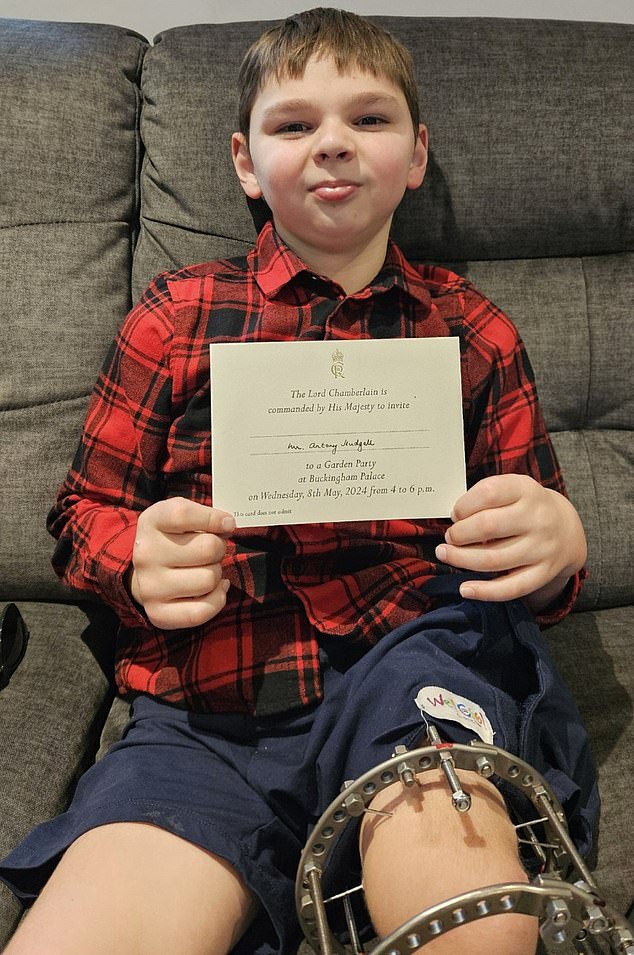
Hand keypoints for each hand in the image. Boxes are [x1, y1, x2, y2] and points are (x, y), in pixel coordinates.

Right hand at [130, 497, 234, 629]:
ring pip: (208, 580)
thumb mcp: (182, 514)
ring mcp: (150, 586)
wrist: (145, 571)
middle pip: (207, 549)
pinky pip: (201, 611)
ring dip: (217, 574)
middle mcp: (146, 555)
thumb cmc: (173, 537)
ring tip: (206, 568)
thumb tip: (228, 526)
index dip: (213, 518)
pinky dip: (216, 599)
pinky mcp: (158, 613)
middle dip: (219, 548)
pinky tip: (214, 588)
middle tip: (212, 550)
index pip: (183, 515)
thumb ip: (206, 515)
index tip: (226, 523)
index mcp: (151, 522)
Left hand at [435, 474, 586, 607]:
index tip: (455, 514)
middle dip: (458, 534)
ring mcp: (542, 547)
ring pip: (493, 560)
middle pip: (488, 527)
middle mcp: (538, 518)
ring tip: (446, 554)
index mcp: (526, 490)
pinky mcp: (544, 572)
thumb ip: (485, 497)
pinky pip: (511, 588)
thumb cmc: (526, 506)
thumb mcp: (512, 489)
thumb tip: (454, 520)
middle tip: (449, 537)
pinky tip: (465, 589)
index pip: (489, 493)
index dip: (464, 506)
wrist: (566, 527)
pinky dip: (484, 592)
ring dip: (461, 560)